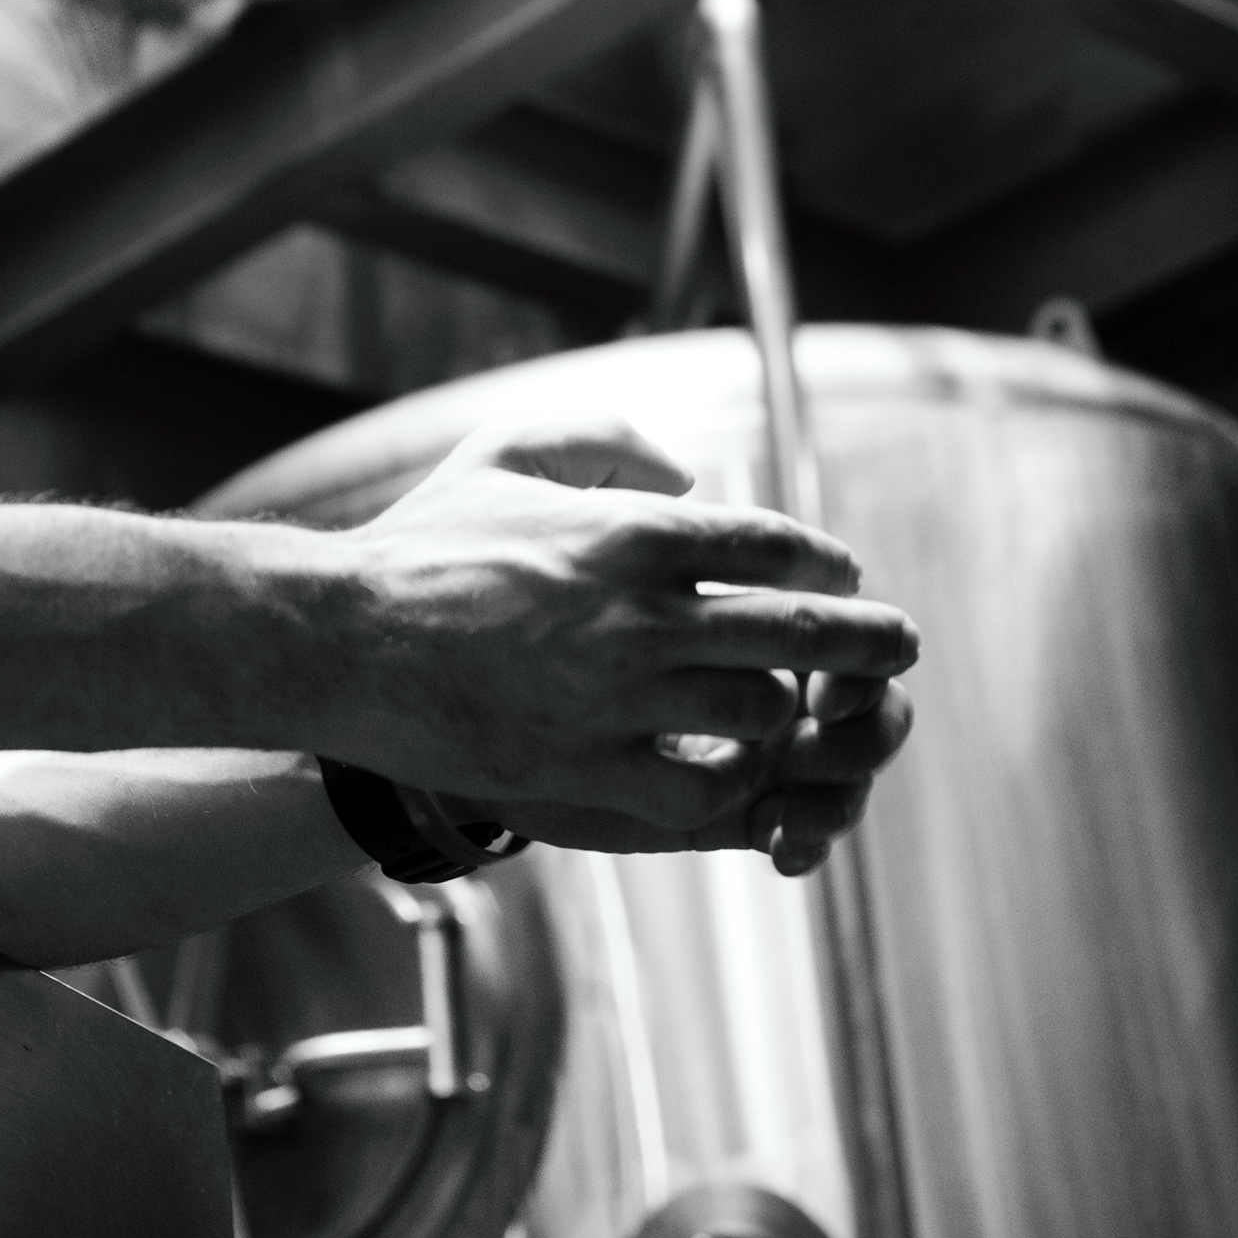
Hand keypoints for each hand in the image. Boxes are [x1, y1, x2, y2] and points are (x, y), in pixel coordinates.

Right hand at [313, 418, 919, 834]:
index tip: (846, 575)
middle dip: (865, 640)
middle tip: (898, 646)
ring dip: (784, 714)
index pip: (775, 543)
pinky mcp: (584, 776)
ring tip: (797, 713)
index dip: (827, 561)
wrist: (339, 641)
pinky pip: (699, 794)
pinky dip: (728, 785)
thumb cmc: (423, 544)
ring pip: (760, 717)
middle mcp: (638, 618)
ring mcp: (615, 703)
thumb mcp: (512, 450)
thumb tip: (692, 473)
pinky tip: (732, 773)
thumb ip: (610, 442)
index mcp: (631, 534)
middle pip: (798, 632)